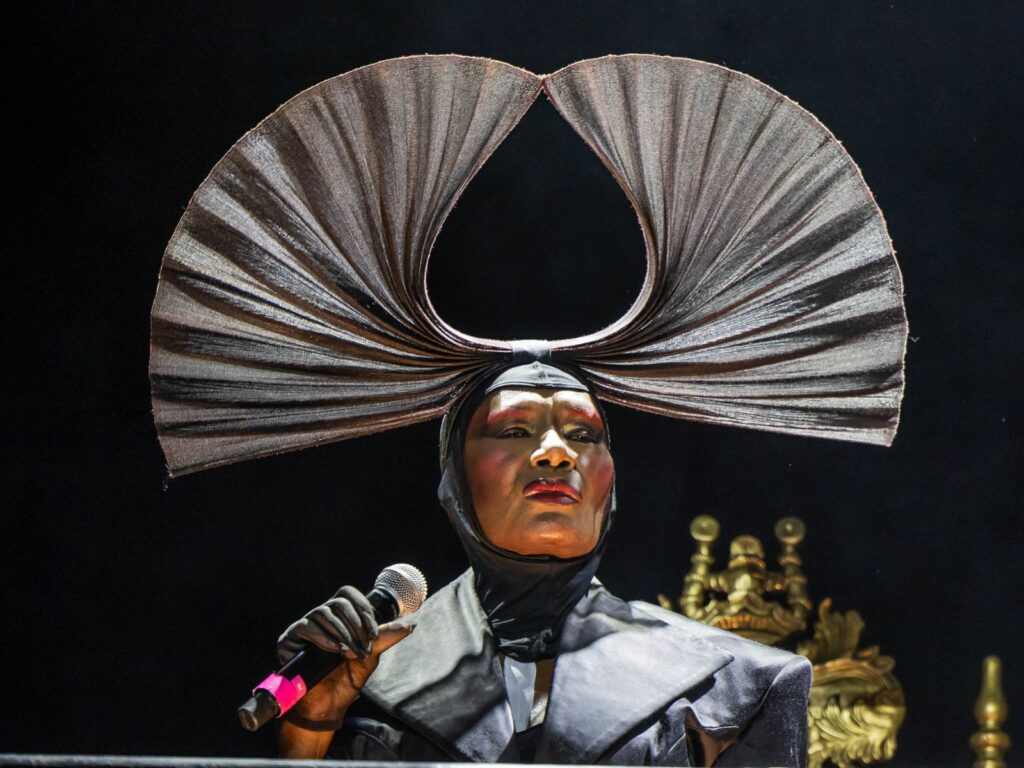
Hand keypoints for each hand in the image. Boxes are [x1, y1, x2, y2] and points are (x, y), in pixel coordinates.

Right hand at [276, 585, 412, 724]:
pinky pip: (307, 626)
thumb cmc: (345, 681)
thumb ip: (385, 638)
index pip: (350, 596)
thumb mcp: (369, 657)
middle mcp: (323, 618)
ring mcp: (306, 626)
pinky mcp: (291, 638)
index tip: (373, 632)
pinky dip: (323, 637)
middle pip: (339, 602)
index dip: (364, 609)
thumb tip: (410, 624)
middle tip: (361, 647)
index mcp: (341, 618)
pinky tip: (334, 650)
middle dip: (355, 625)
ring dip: (342, 633)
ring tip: (349, 652)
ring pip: (324, 612)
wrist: (326, 706)